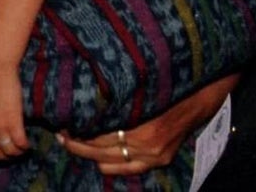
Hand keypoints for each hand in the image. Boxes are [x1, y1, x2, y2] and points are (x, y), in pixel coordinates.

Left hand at [59, 74, 237, 174]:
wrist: (196, 98)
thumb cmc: (161, 86)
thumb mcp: (135, 87)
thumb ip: (112, 96)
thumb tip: (82, 93)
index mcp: (136, 120)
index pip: (96, 132)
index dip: (76, 128)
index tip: (61, 120)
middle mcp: (144, 141)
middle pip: (98, 148)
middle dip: (76, 142)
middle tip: (59, 132)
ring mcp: (152, 154)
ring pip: (109, 161)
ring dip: (88, 154)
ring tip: (71, 143)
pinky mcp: (160, 160)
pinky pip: (127, 169)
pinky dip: (108, 164)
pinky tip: (95, 159)